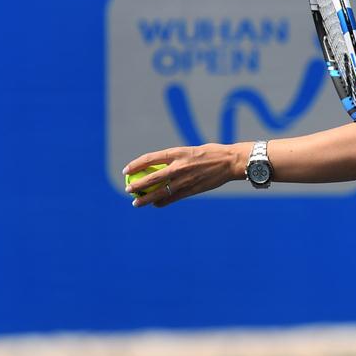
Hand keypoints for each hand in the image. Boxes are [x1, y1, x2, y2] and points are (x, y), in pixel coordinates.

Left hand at [123, 143, 244, 207]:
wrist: (229, 162)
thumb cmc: (211, 154)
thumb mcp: (191, 150)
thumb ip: (177, 157)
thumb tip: (163, 163)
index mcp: (177, 152)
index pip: (150, 158)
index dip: (136, 165)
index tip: (126, 170)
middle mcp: (179, 166)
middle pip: (152, 177)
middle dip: (137, 185)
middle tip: (128, 189)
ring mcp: (185, 179)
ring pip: (160, 191)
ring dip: (146, 199)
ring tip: (136, 203)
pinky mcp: (191, 190)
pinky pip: (173, 198)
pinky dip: (162, 202)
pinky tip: (156, 204)